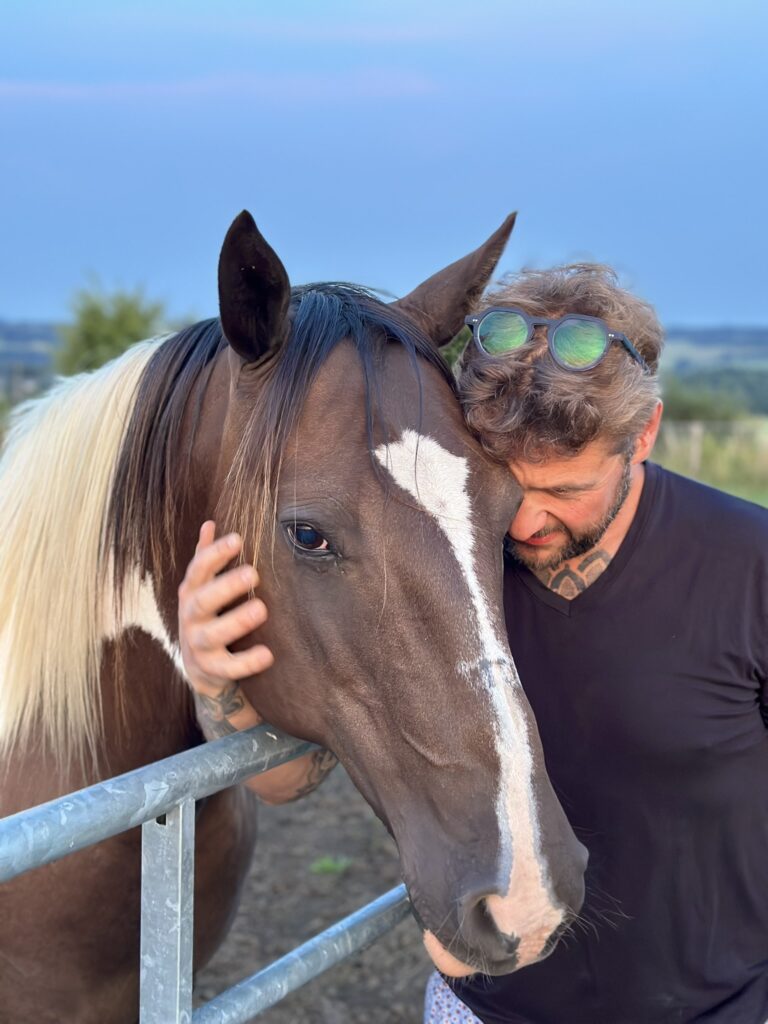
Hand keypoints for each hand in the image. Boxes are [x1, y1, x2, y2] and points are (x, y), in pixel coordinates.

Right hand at [177, 521, 273, 697]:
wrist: (198, 666)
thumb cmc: (206, 616)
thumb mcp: (201, 587)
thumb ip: (205, 558)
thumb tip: (209, 523)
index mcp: (191, 592)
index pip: (198, 570)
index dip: (215, 554)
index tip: (237, 539)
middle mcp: (190, 617)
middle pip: (203, 601)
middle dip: (226, 586)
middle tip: (253, 573)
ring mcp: (198, 644)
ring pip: (213, 634)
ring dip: (237, 622)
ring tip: (261, 609)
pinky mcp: (211, 669)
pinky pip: (228, 668)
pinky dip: (247, 662)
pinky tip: (268, 654)